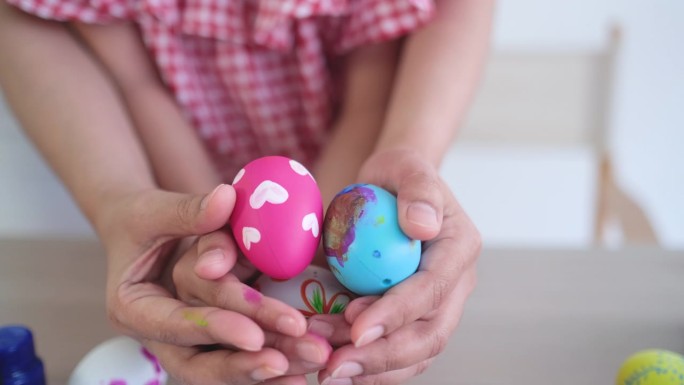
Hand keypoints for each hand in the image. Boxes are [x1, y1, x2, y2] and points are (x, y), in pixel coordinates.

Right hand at [98, 184, 322, 383]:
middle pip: (202, 362)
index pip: (176, 325)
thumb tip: (227, 198)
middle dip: (249, 362)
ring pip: (225, 369)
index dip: (216, 329)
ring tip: (311, 361)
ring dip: (270, 368)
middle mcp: (157, 336)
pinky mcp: (210, 341)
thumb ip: (188, 210)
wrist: (140, 232)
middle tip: (294, 357)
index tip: (255, 334)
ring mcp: (184, 344)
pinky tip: (303, 371)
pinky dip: (272, 367)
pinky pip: (240, 359)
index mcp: (132, 308)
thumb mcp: (154, 211)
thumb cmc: (141, 219)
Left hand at [317, 149, 480, 384]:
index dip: (397, 313)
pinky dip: (371, 366)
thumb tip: (421, 226)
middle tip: (336, 366)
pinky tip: (339, 369)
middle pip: (429, 334)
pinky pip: (399, 351)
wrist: (394, 189)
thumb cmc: (398, 175)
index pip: (432, 289)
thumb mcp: (405, 166)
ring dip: (374, 368)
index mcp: (458, 248)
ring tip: (329, 371)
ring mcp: (438, 304)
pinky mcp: (415, 316)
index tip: (357, 328)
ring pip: (416, 352)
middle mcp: (455, 283)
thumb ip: (418, 191)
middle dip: (383, 355)